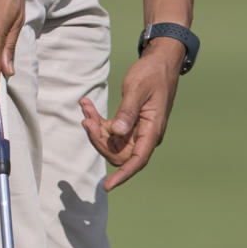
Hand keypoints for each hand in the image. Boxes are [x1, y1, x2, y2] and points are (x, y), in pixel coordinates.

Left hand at [79, 38, 182, 190]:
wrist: (160, 61)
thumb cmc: (152, 73)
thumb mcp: (137, 89)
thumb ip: (127, 112)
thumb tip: (117, 134)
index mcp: (152, 129)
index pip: (137, 160)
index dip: (123, 175)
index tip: (107, 186)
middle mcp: (145, 134)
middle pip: (118, 153)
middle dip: (99, 139)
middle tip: (86, 119)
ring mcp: (137, 130)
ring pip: (112, 142)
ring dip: (96, 127)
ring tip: (86, 107)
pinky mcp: (130, 124)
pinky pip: (111, 130)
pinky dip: (98, 120)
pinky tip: (87, 105)